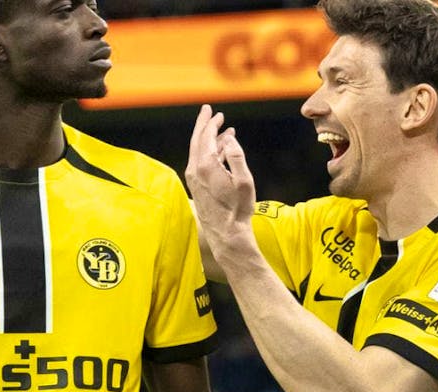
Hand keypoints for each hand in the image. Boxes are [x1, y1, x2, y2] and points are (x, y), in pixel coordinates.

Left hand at [185, 105, 256, 251]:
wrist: (226, 234)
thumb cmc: (238, 209)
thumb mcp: (244, 181)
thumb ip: (236, 156)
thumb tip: (228, 138)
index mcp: (206, 166)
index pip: (206, 137)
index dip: (212, 123)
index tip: (218, 114)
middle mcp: (195, 170)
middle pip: (196, 140)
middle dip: (203, 124)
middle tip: (207, 111)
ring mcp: (193, 179)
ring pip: (196, 151)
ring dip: (207, 138)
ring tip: (221, 131)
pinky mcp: (195, 186)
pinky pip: (198, 161)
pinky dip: (208, 151)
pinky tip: (219, 150)